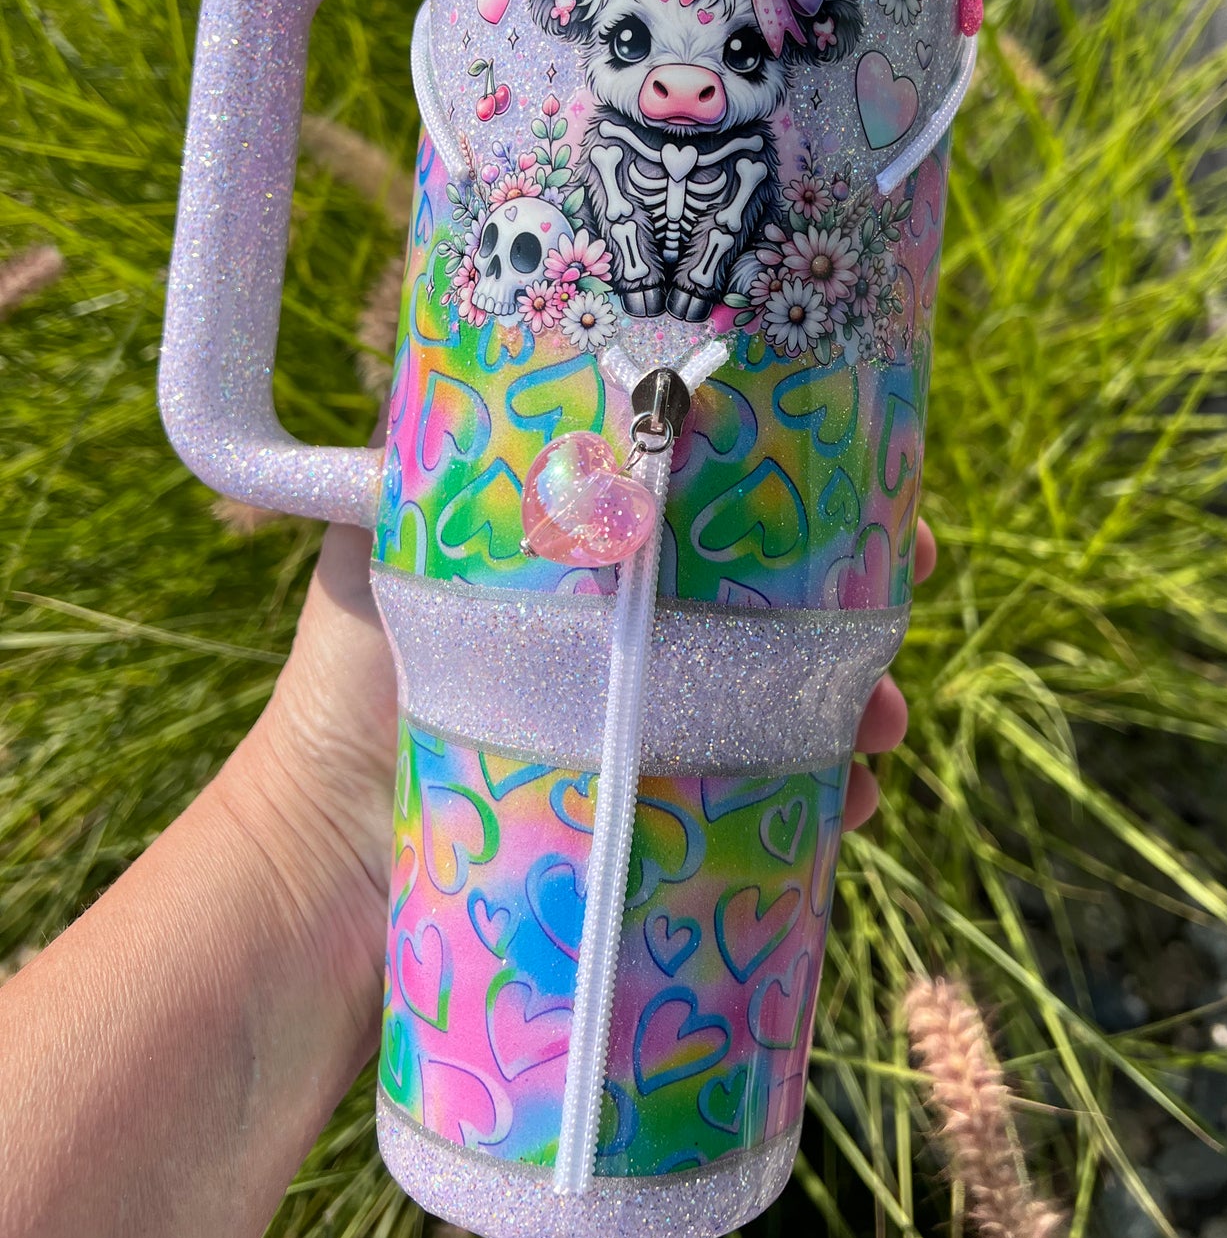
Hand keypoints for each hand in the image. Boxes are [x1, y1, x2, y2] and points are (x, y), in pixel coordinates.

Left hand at [260, 512, 933, 893]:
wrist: (313, 887)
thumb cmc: (341, 702)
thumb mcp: (386, 554)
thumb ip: (436, 467)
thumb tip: (495, 350)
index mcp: (583, 578)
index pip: (712, 518)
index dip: (800, 499)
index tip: (872, 490)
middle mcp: (626, 656)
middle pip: (770, 612)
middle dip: (850, 604)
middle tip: (903, 597)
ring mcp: (647, 748)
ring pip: (782, 709)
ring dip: (848, 707)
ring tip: (878, 724)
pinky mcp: (656, 838)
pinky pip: (763, 814)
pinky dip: (815, 805)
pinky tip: (846, 805)